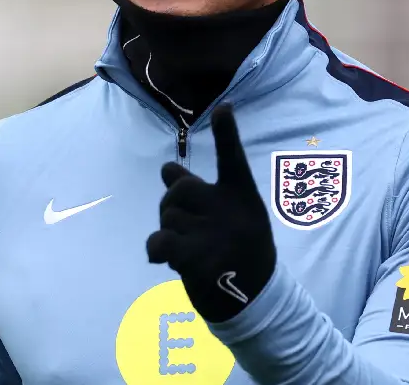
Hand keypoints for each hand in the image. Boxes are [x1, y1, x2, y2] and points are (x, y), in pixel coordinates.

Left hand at [146, 104, 276, 322]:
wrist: (252, 301)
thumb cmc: (239, 252)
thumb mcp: (231, 217)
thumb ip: (200, 192)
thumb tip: (166, 168)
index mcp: (241, 197)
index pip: (233, 159)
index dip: (227, 133)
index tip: (224, 107)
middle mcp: (229, 210)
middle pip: (178, 189)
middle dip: (170, 204)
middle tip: (183, 226)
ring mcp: (213, 234)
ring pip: (167, 216)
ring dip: (169, 232)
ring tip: (188, 249)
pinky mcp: (194, 258)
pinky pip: (158, 241)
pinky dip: (156, 249)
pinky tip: (164, 259)